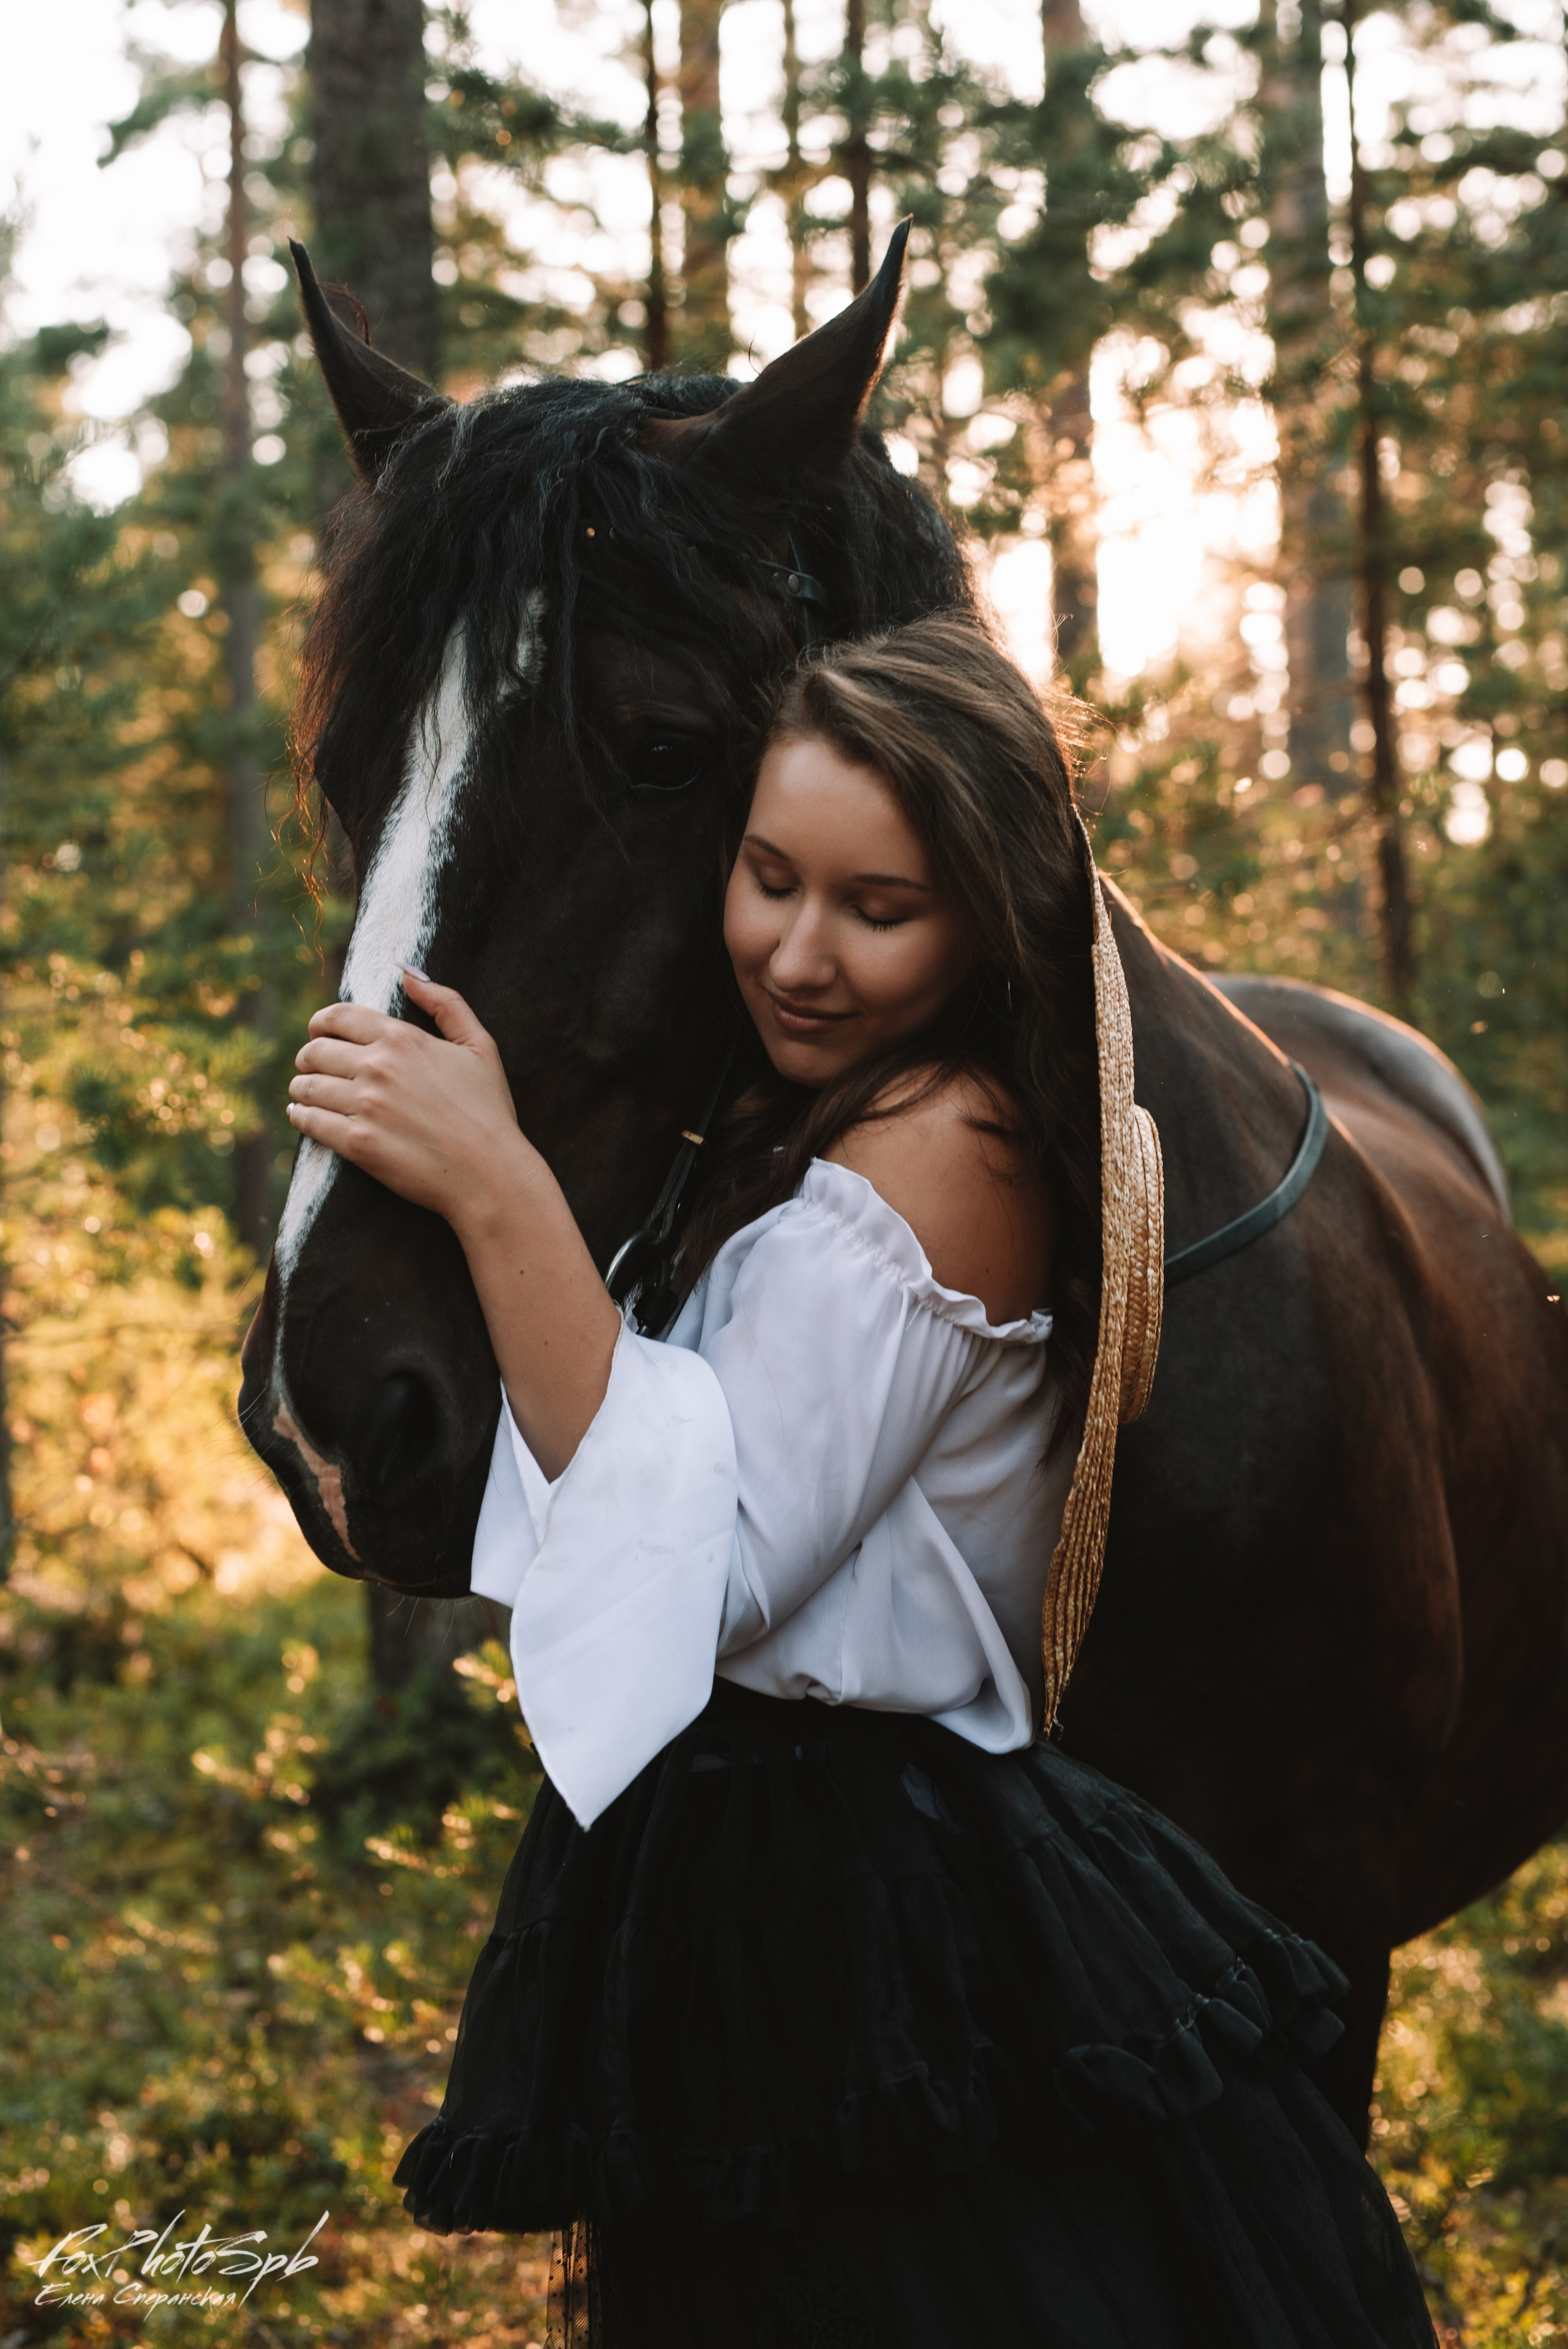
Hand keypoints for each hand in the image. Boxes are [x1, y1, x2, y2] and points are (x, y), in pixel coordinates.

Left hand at [287, 969, 534, 1229]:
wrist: (490, 1173)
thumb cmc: (489, 1111)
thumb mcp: (480, 1046)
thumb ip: (446, 1003)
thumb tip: (408, 974)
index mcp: (402, 1039)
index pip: (339, 1017)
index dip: (320, 1023)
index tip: (317, 1032)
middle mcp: (378, 1067)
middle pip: (315, 1051)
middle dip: (308, 1057)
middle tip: (309, 1067)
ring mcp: (365, 1106)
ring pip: (307, 1086)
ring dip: (301, 1087)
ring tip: (304, 1093)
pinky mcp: (357, 1143)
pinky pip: (309, 1121)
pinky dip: (300, 1116)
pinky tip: (302, 1115)